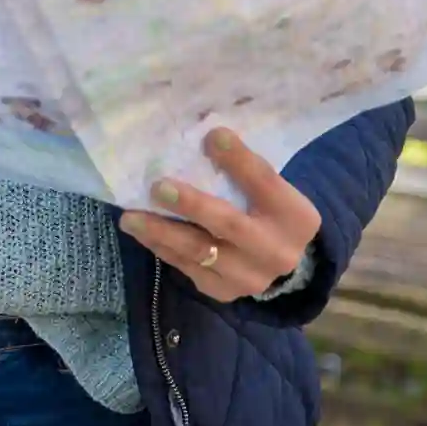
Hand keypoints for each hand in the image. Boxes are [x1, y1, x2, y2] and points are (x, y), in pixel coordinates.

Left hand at [118, 128, 320, 302]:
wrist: (279, 261)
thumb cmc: (265, 210)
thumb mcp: (269, 189)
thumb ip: (244, 168)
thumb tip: (204, 134)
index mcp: (296, 216)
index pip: (266, 182)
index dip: (239, 160)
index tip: (212, 136)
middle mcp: (278, 251)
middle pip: (230, 225)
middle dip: (192, 205)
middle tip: (158, 187)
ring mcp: (251, 278)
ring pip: (201, 252)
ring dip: (162, 232)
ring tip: (130, 217)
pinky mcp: (224, 291)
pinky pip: (188, 268)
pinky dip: (162, 247)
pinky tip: (142, 232)